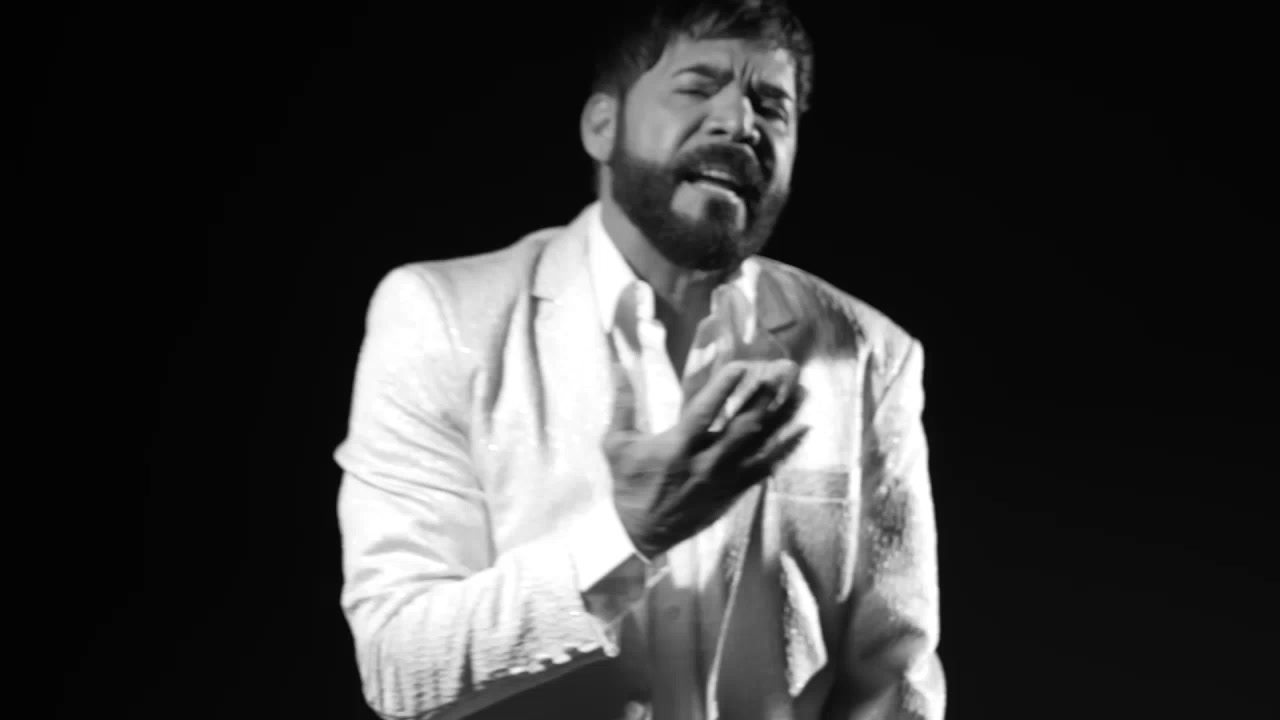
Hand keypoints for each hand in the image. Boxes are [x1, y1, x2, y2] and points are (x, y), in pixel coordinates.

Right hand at [602, 358, 808, 559]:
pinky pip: (765, 469)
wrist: (640, 535)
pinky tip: (802, 430)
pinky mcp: (733, 492)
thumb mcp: (616, 444)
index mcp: (675, 448)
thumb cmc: (627, 486)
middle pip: (743, 426)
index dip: (723, 389)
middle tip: (784, 369)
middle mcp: (703, 463)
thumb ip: (622, 404)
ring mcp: (722, 480)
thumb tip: (618, 366)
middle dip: (766, 395)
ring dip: (784, 417)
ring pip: (761, 445)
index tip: (742, 366)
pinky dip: (785, 449)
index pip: (703, 413)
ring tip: (803, 391)